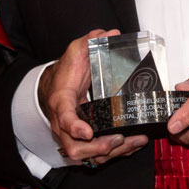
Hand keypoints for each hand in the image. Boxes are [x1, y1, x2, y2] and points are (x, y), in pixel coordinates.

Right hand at [38, 29, 149, 167]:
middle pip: (74, 148)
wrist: (54, 87)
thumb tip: (111, 33)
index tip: (87, 132)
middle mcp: (64, 124)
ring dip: (112, 153)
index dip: (74, 127)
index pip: (64, 118)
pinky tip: (133, 144)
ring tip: (134, 141)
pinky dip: (116, 153)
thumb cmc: (66, 73)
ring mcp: (72, 136)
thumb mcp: (75, 52)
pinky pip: (97, 155)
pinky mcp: (84, 141)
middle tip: (117, 139)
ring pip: (88, 156)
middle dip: (97, 148)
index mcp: (61, 102)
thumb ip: (90, 41)